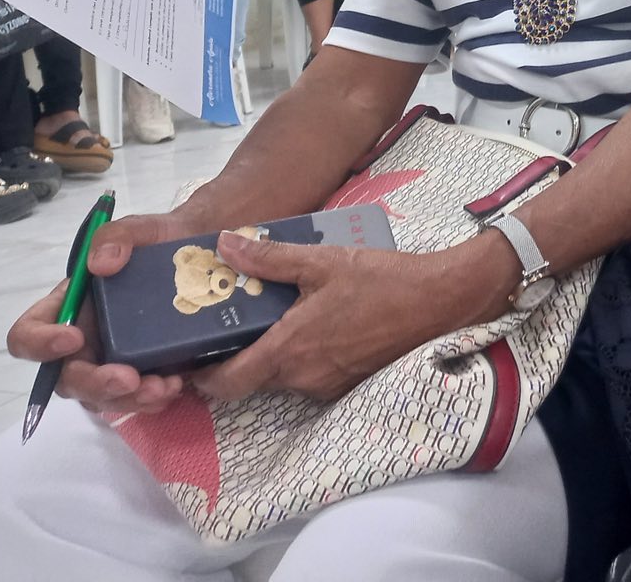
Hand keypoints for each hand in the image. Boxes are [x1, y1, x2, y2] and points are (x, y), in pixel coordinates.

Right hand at [4, 211, 195, 414]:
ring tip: (162, 386)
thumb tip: (99, 263)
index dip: (39, 343)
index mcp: (67, 309)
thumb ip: (117, 235)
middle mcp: (81, 342)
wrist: (205, 260)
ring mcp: (108, 363)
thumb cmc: (160, 243)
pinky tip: (174, 385)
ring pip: (100, 398)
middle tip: (128, 378)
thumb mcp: (143, 228)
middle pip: (66, 378)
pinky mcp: (140, 376)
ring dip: (127, 399)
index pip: (26, 335)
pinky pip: (134, 400)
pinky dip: (152, 399)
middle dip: (94, 383)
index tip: (74, 338)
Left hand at [188, 230, 510, 402]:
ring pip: (283, 378)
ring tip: (275, 318)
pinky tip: (314, 326)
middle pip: (253, 381)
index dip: (202, 379)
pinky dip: (303, 358)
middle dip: (239, 359)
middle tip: (231, 326)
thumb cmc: (381, 279)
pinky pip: (311, 377)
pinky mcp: (349, 384)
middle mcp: (303, 378)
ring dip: (274, 356)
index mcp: (289, 350)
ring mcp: (328, 386)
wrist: (441, 301)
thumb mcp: (322, 260)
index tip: (189, 361)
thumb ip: (269, 258)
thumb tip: (224, 244)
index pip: (227, 385)